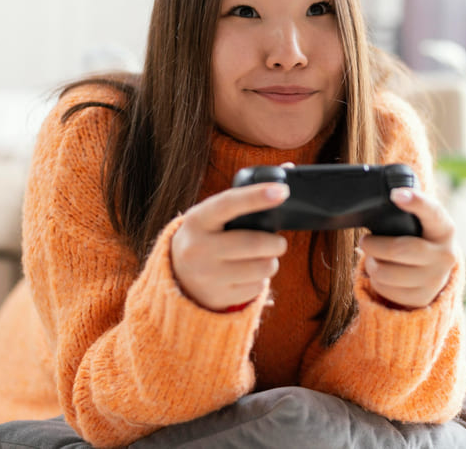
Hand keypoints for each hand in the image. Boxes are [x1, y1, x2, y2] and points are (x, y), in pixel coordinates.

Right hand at [170, 183, 289, 310]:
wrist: (177, 277)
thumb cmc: (209, 236)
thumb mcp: (216, 215)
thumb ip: (248, 195)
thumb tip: (289, 167)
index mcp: (198, 219)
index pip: (230, 203)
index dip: (257, 196)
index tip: (283, 191)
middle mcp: (197, 248)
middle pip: (254, 244)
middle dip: (276, 243)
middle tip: (278, 242)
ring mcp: (206, 276)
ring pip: (262, 268)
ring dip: (270, 262)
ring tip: (260, 259)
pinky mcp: (216, 298)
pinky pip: (256, 288)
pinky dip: (260, 280)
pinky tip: (246, 275)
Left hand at [359, 188, 459, 308]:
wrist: (435, 271)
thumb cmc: (419, 238)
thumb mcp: (421, 224)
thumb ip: (407, 213)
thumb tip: (387, 196)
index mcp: (444, 229)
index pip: (432, 212)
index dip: (415, 202)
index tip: (395, 194)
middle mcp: (445, 255)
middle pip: (399, 249)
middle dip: (374, 245)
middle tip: (365, 241)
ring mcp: (435, 280)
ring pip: (387, 273)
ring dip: (371, 264)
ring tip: (372, 258)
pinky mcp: (423, 298)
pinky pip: (387, 290)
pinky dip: (376, 282)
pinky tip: (382, 274)